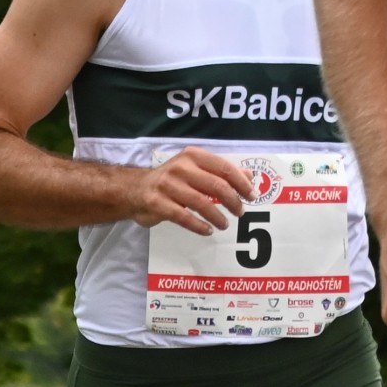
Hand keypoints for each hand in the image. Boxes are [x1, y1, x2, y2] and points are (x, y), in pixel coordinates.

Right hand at [124, 148, 259, 233]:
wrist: (134, 189)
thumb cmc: (171, 180)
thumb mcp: (195, 169)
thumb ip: (221, 172)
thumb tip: (249, 176)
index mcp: (193, 156)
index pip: (224, 168)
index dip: (241, 183)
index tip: (252, 196)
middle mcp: (181, 168)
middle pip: (216, 186)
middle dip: (233, 201)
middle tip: (240, 212)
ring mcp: (168, 186)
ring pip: (202, 203)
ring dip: (217, 216)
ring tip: (224, 225)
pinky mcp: (158, 203)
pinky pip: (184, 217)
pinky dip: (199, 226)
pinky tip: (207, 231)